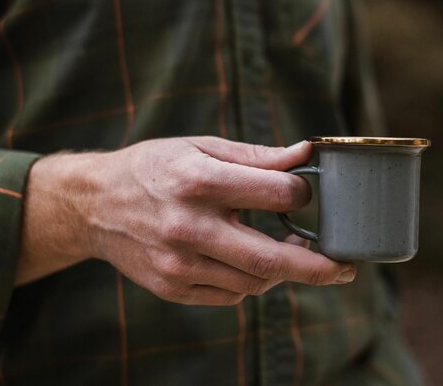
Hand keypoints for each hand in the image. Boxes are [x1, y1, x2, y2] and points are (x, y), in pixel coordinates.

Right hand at [19, 137, 354, 304]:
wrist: (95, 204)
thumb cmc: (155, 167)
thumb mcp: (201, 146)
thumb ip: (256, 156)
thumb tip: (306, 153)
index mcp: (198, 180)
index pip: (275, 193)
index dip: (302, 193)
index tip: (305, 193)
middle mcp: (187, 227)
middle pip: (268, 257)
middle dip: (318, 267)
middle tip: (347, 268)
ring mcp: (178, 264)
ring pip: (253, 282)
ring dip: (282, 270)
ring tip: (291, 249)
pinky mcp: (172, 287)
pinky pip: (230, 295)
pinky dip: (251, 280)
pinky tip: (248, 259)